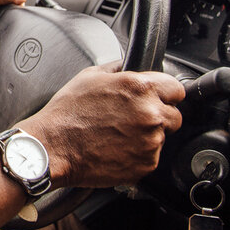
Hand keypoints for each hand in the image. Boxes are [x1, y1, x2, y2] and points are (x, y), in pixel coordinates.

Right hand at [19, 61, 184, 187]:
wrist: (53, 148)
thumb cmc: (66, 114)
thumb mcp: (89, 77)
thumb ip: (117, 69)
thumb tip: (128, 65)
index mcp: (140, 88)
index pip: (177, 88)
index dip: (165, 93)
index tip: (158, 98)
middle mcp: (150, 114)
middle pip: (174, 115)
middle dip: (158, 116)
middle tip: (133, 119)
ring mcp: (150, 141)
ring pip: (162, 137)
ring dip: (147, 136)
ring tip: (118, 134)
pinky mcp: (146, 164)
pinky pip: (151, 156)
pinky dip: (138, 154)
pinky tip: (116, 148)